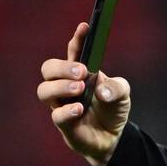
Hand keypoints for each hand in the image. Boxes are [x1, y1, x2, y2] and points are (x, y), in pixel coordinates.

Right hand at [37, 22, 130, 165]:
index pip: (73, 51)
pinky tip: (80, 108)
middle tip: (81, 71)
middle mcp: (65, 86)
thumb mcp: (122, 94)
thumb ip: (117, 87)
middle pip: (49, 69)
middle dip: (62, 67)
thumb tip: (102, 90)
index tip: (86, 27)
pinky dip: (67, 111)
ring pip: (44, 91)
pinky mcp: (65, 125)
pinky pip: (57, 116)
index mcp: (79, 72)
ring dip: (60, 86)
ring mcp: (62, 105)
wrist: (114, 138)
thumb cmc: (112, 109)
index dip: (78, 39)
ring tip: (79, 87)